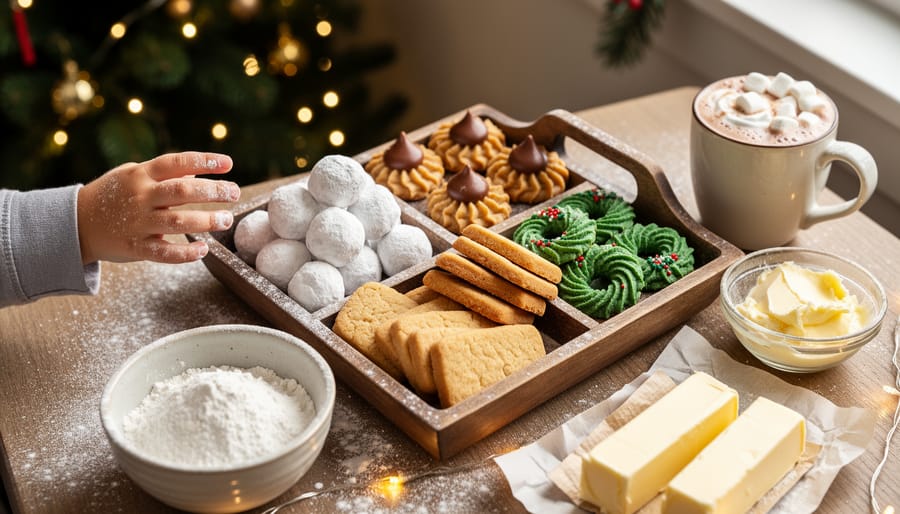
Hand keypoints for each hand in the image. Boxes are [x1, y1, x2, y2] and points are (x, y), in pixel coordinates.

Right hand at [77, 151, 240, 263]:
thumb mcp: (134, 175)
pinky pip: (164, 253)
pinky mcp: (136, 247)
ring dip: (206, 221)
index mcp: (141, 174)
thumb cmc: (113, 195)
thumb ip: (165, 174)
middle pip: (182, 191)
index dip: (204, 161)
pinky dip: (185, 253)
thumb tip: (200, 171)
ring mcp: (138, 223)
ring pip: (177, 221)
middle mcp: (141, 197)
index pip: (177, 162)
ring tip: (226, 219)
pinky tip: (203, 250)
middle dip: (212, 191)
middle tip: (234, 192)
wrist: (76, 223)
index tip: (228, 164)